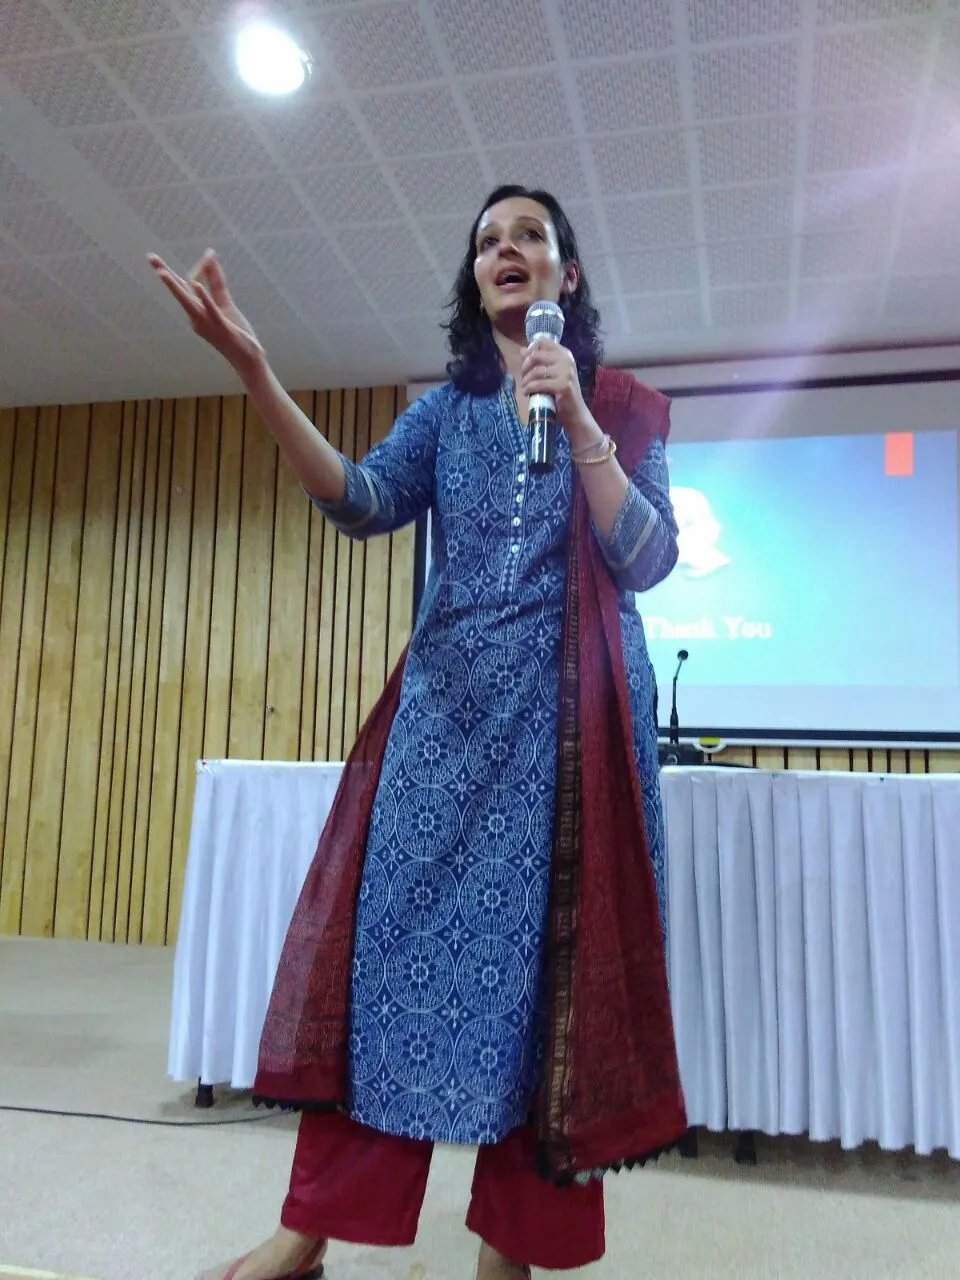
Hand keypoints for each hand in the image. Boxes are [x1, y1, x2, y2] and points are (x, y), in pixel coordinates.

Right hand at [147, 249, 265, 380]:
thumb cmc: (235, 332)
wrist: (247, 358)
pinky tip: (196, 285)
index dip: (195, 268)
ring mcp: (207, 323)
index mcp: (196, 311)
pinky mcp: (221, 327)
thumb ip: (216, 281)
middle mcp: (196, 318)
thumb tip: (210, 257)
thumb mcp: (224, 303)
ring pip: (188, 302)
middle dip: (164, 274)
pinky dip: (204, 298)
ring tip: (162, 272)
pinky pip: (210, 310)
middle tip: (150, 256)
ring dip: (175, 287)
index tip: (209, 254)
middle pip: (178, 292)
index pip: (185, 286)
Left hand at [520, 337, 598, 445]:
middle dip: (525, 367)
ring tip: (525, 387)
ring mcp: (566, 372)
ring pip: (536, 371)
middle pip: (536, 355)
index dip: (530, 349)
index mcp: (564, 354)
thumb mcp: (551, 374)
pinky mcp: (563, 385)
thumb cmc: (561, 394)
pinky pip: (539, 384)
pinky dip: (529, 388)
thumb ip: (539, 362)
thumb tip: (522, 350)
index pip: (543, 341)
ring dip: (526, 380)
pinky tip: (526, 393)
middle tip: (523, 378)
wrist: (575, 414)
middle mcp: (566, 360)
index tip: (525, 362)